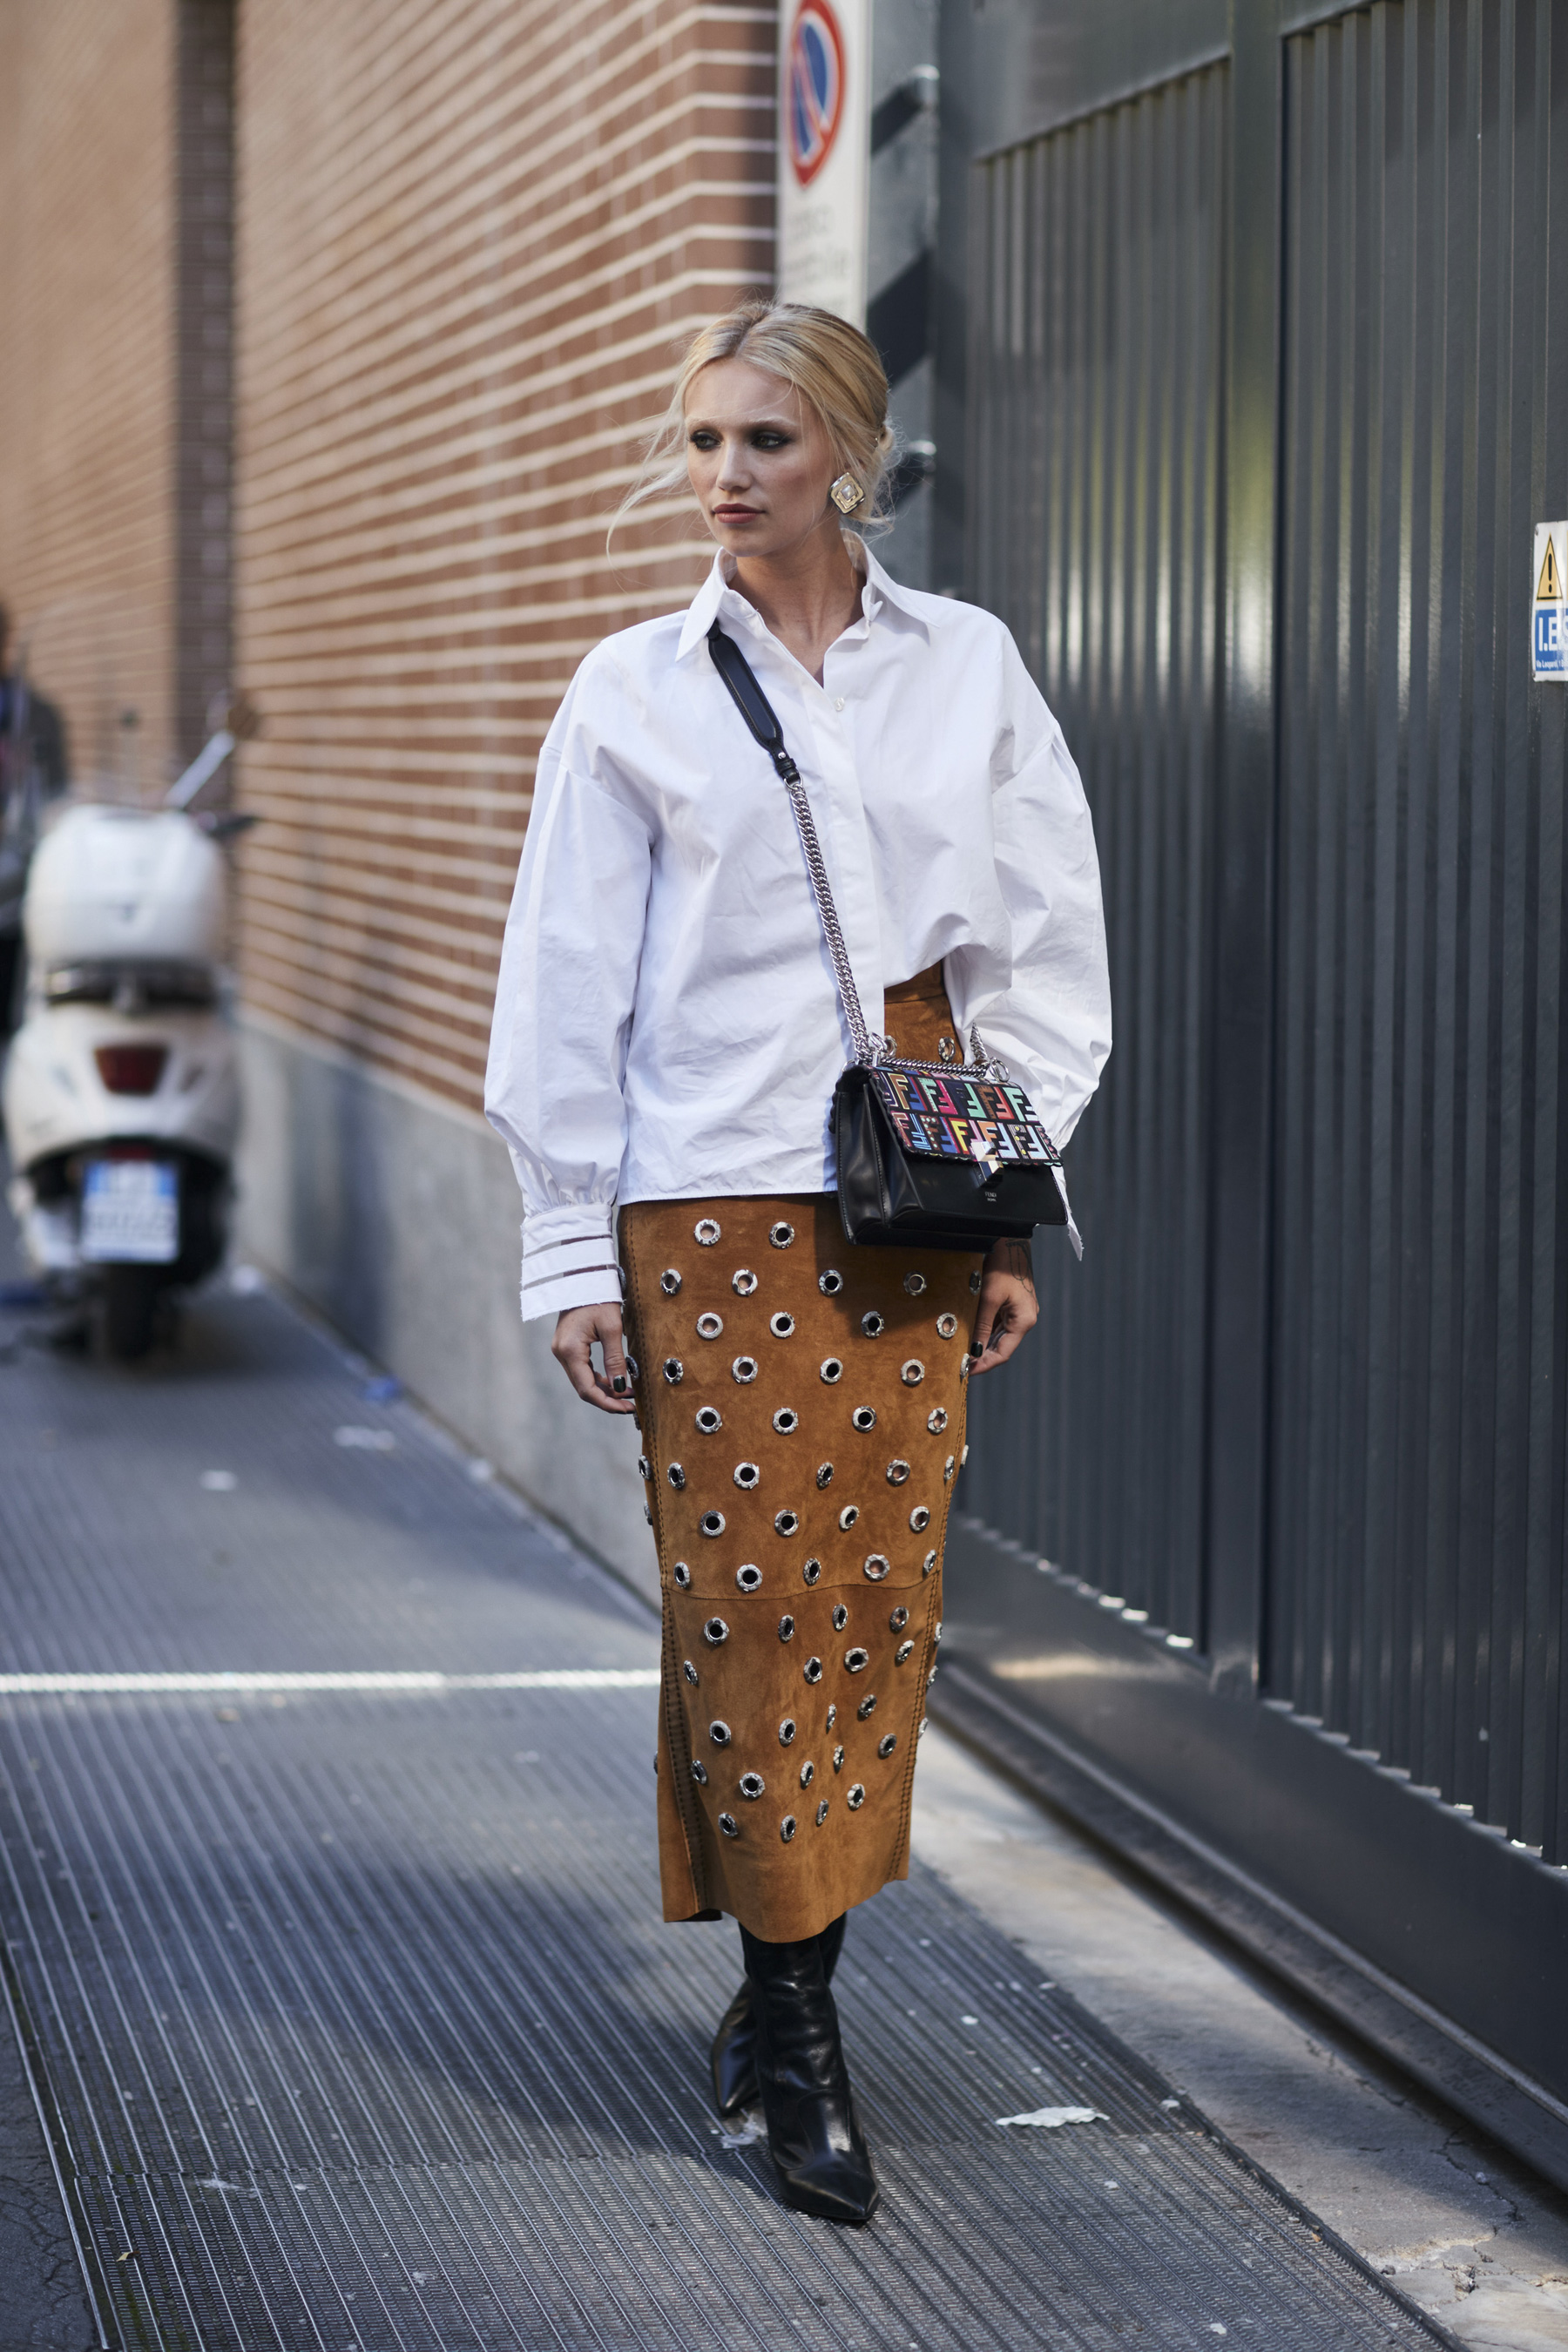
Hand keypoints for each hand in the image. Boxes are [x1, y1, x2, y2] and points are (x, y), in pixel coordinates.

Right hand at [552, 1303, 637, 1412]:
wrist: (585, 1276)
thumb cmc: (599, 1297)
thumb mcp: (612, 1328)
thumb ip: (615, 1359)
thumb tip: (620, 1387)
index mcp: (569, 1350)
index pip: (587, 1389)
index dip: (608, 1403)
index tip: (628, 1409)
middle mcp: (561, 1353)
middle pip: (583, 1388)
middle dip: (608, 1399)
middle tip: (631, 1405)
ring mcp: (562, 1350)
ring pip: (583, 1380)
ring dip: (604, 1390)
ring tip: (628, 1394)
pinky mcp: (567, 1346)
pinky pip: (582, 1369)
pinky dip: (598, 1378)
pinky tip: (615, 1381)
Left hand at [967, 1238, 1037, 1374]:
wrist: (1010, 1240)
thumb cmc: (1002, 1265)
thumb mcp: (989, 1297)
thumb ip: (982, 1326)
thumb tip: (973, 1350)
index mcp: (1024, 1320)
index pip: (1003, 1353)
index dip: (984, 1364)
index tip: (966, 1371)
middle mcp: (1024, 1319)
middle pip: (1002, 1347)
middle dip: (982, 1357)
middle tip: (961, 1365)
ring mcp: (1019, 1312)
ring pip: (999, 1337)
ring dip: (982, 1345)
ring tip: (962, 1353)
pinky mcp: (1012, 1305)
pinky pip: (998, 1324)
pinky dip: (984, 1331)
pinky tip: (970, 1335)